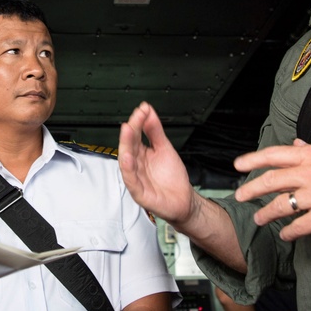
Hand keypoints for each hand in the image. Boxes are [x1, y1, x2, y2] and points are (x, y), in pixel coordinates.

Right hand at [118, 102, 197, 225]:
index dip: (138, 122)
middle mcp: (136, 165)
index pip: (135, 135)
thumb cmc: (172, 177)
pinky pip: (132, 181)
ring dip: (126, 147)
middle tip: (133, 119)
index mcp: (140, 154)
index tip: (142, 110)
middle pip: (129, 146)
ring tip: (128, 131)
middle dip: (130, 132)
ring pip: (127, 162)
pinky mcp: (140, 193)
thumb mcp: (165, 148)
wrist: (184, 200)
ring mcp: (137, 179)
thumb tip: (148, 112)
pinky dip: (129, 170)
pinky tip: (128, 159)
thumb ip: (155, 131)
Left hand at [232, 139, 310, 239]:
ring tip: (259, 219)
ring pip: (281, 206)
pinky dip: (290, 232)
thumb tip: (296, 144)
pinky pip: (301, 226)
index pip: (273, 155)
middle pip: (270, 181)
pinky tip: (286, 235)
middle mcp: (309, 174)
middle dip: (251, 190)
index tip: (238, 165)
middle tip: (240, 196)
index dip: (252, 160)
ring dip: (266, 213)